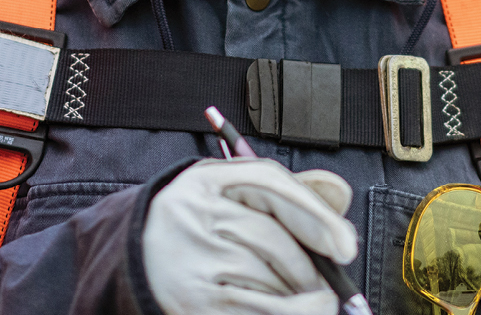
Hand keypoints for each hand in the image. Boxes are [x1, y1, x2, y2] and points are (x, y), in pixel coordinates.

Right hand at [142, 157, 356, 313]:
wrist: (134, 259)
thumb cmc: (201, 225)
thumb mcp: (235, 195)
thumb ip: (289, 193)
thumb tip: (340, 197)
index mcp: (207, 179)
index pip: (272, 184)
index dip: (317, 215)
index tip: (346, 246)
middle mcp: (194, 216)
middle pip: (274, 239)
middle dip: (311, 268)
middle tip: (330, 284)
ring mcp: (190, 262)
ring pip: (268, 279)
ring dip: (300, 295)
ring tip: (308, 299)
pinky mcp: (191, 304)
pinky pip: (255, 312)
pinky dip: (285, 314)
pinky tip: (297, 311)